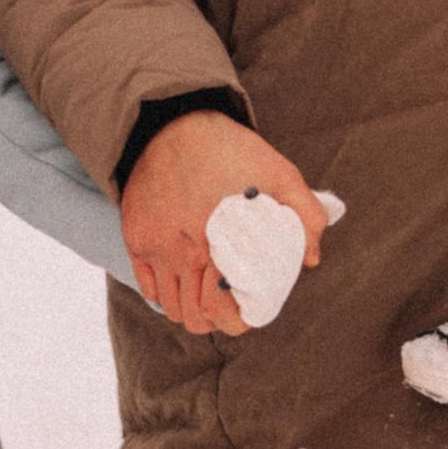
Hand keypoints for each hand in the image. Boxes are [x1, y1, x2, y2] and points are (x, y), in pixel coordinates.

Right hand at [119, 112, 330, 335]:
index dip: (238, 322)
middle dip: (217, 323)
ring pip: (171, 308)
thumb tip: (311, 258)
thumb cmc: (231, 150)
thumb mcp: (281, 173)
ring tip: (207, 300)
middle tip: (231, 312)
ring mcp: (157, 247)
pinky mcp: (137, 238)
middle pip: (195, 317)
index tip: (249, 315)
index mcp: (222, 241)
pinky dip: (165, 297)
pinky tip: (183, 285)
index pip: (221, 309)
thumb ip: (306, 216)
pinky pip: (148, 288)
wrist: (173, 125)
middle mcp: (184, 251)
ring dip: (191, 312)